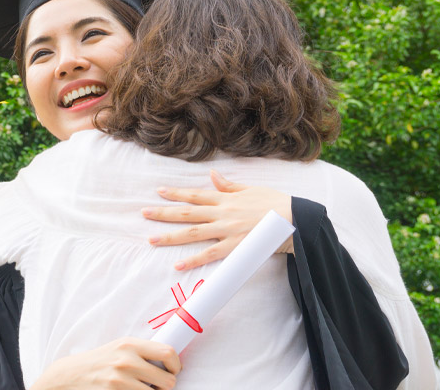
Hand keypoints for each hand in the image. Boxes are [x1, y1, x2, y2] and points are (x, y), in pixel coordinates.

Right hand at [29, 337, 180, 389]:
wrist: (70, 376)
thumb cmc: (99, 361)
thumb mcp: (119, 348)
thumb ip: (143, 351)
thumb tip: (172, 360)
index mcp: (129, 344)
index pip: (168, 353)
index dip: (176, 365)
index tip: (173, 371)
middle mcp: (126, 361)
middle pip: (168, 381)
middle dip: (165, 386)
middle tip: (155, 385)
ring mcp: (120, 381)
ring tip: (140, 389)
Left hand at [142, 170, 293, 270]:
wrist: (295, 219)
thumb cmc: (275, 203)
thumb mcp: (251, 189)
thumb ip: (228, 185)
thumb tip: (212, 174)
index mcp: (225, 199)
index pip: (195, 195)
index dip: (176, 194)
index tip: (159, 192)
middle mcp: (222, 214)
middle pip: (187, 213)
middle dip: (164, 213)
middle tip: (144, 213)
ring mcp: (227, 231)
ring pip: (193, 233)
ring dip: (170, 237)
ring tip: (151, 239)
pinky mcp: (235, 247)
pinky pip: (210, 255)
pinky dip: (193, 261)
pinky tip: (178, 266)